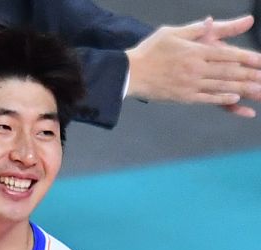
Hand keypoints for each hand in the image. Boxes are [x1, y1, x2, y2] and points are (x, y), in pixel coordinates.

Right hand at [126, 15, 260, 116]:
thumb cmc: (152, 50)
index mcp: (195, 51)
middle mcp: (196, 68)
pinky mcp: (183, 97)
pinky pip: (207, 98)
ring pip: (221, 86)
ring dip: (242, 89)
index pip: (227, 54)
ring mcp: (190, 85)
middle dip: (249, 75)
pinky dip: (222, 98)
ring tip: (258, 90)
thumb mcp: (175, 32)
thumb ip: (199, 28)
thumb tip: (213, 21)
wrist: (131, 73)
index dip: (247, 58)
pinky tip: (235, 98)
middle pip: (229, 71)